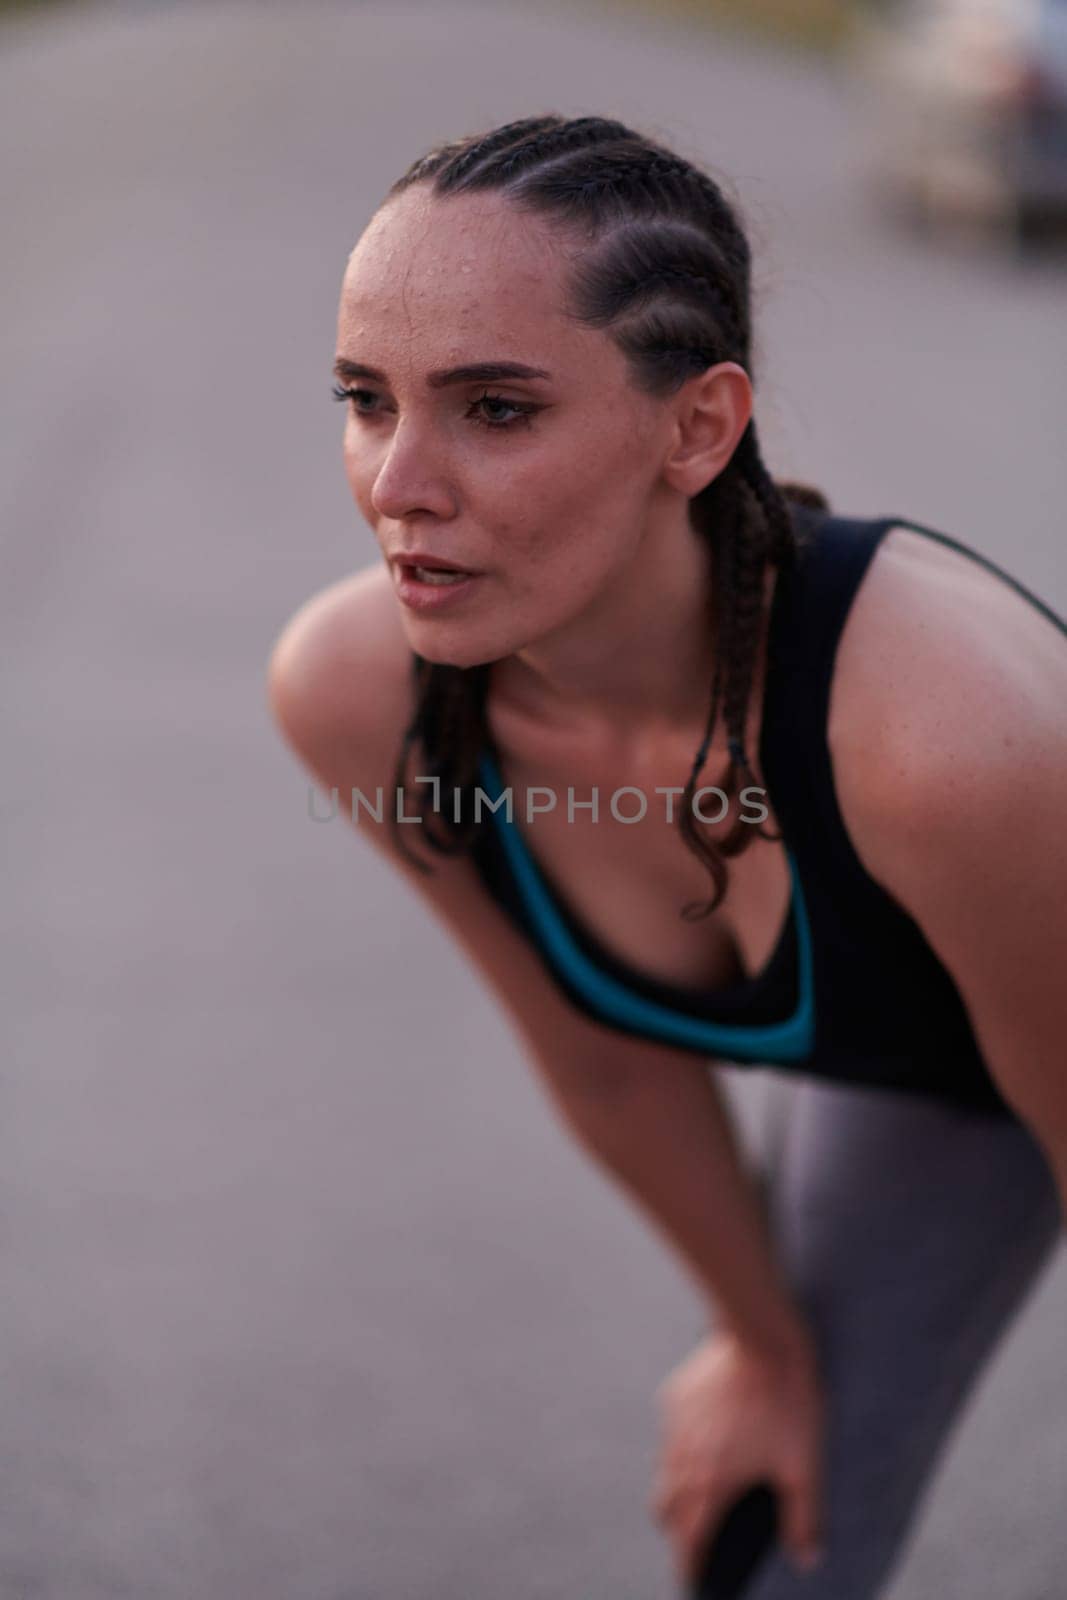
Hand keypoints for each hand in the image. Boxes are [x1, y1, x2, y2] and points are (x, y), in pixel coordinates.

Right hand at [649, 1329, 824, 1586]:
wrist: (761, 1337)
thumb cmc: (788, 1404)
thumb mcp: (803, 1466)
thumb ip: (803, 1518)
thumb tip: (807, 1560)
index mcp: (710, 1483)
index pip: (688, 1540)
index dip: (689, 1565)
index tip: (693, 1580)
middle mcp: (682, 1459)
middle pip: (666, 1510)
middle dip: (678, 1529)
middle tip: (699, 1536)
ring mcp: (674, 1425)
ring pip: (664, 1470)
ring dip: (679, 1488)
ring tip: (706, 1489)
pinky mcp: (675, 1396)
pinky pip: (672, 1433)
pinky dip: (684, 1446)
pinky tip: (711, 1437)